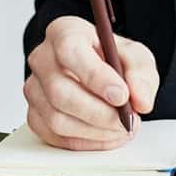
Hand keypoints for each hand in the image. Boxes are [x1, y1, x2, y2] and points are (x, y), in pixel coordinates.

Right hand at [25, 14, 158, 149]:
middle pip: (59, 91)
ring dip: (95, 131)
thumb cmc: (111, 59)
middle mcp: (42, 58)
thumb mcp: (135, 56)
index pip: (70, 51)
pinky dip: (85, 142)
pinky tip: (106, 135)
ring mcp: (34, 88)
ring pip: (56, 119)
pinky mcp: (34, 114)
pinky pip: (54, 137)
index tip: (121, 96)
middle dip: (98, 113)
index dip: (95, 76)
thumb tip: (141, 101)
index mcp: (64, 32)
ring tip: (121, 128)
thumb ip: (141, 75)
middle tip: (126, 121)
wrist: (98, 71)